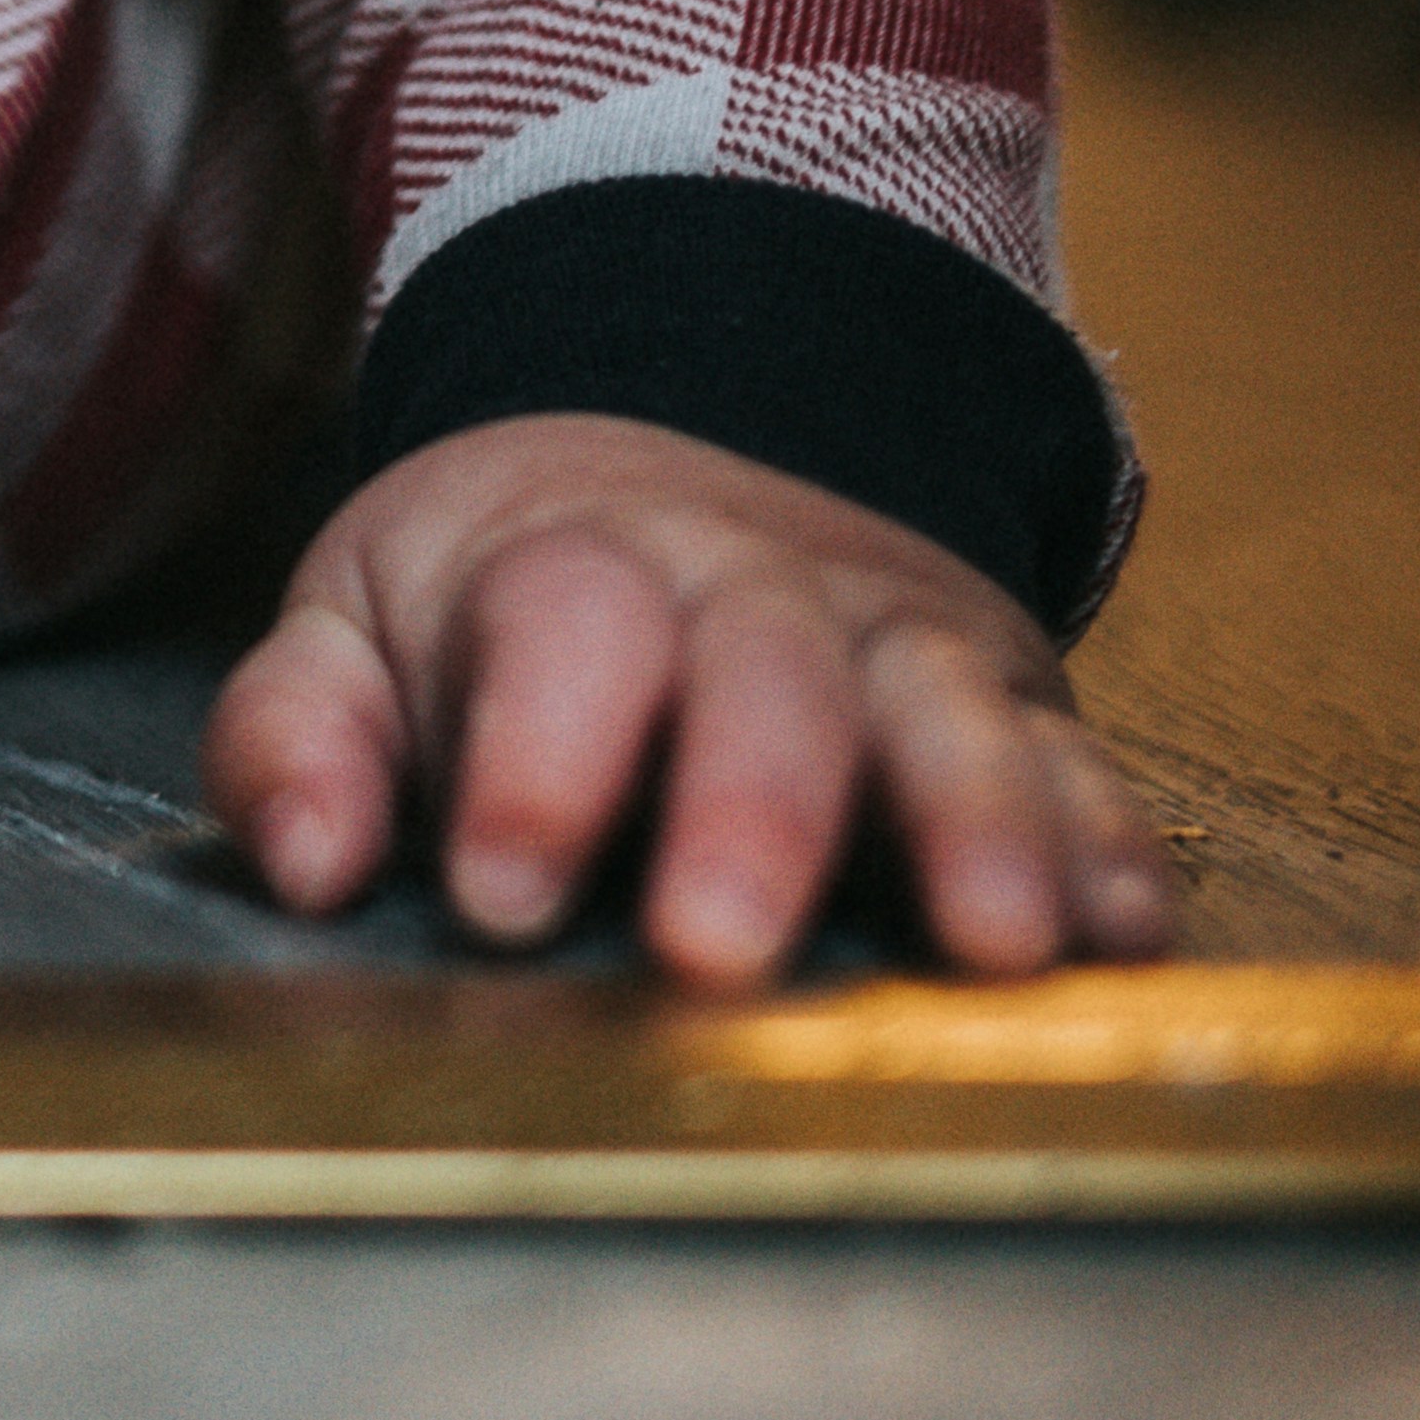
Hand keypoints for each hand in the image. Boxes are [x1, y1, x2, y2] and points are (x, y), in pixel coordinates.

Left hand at [204, 414, 1175, 984]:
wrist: (666, 471)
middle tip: (715, 948)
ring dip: (972, 823)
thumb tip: (301, 865)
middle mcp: (747, 593)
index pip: (557, 630)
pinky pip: (1075, 765)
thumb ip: (300, 738)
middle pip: (761, 673)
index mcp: (572, 568)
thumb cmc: (496, 605)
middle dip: (748, 807)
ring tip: (990, 947)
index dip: (531, 755)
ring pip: (942, 708)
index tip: (497, 889)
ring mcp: (894, 646)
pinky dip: (1104, 844)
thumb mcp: (360, 633)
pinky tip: (1120, 937)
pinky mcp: (1010, 708)